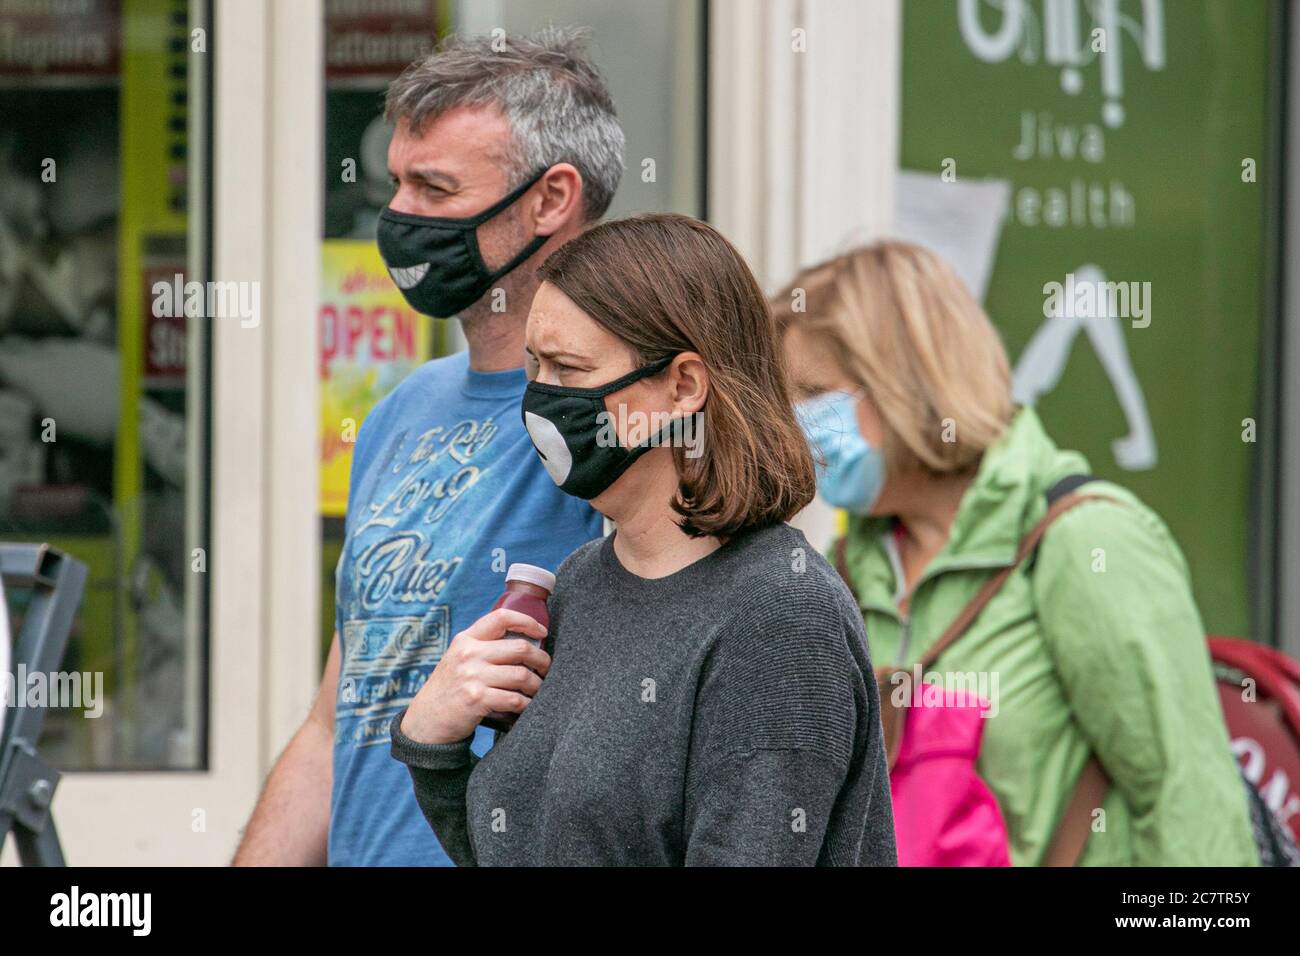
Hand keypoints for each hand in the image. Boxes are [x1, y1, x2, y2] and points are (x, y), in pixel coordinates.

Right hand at [400, 609, 550, 745]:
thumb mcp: (459, 659)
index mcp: (466, 640)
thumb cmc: (450, 689)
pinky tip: (527, 706)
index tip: (542, 632)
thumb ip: (484, 647)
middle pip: (520, 648)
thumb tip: (527, 643)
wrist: (426, 721)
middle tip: (546, 668)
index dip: (527, 621)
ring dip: (537, 685)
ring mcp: (472, 676)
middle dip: (541, 659)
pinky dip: (527, 704)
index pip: (501, 617)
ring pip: (522, 675)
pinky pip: (515, 699)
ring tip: (538, 690)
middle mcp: (469, 654)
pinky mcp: (477, 699)